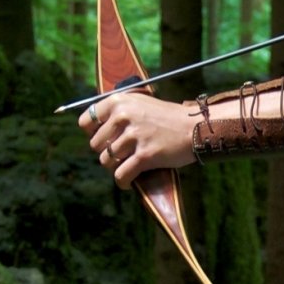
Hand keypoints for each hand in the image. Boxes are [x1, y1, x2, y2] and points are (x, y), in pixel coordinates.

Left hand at [79, 91, 194, 189]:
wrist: (196, 128)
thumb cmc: (169, 118)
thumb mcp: (141, 104)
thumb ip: (119, 113)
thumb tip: (95, 132)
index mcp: (119, 101)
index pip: (86, 121)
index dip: (92, 134)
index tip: (103, 139)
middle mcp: (123, 116)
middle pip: (95, 145)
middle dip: (106, 152)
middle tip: (122, 154)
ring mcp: (134, 136)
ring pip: (106, 161)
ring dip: (116, 167)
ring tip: (128, 165)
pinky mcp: (144, 155)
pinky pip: (121, 175)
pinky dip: (123, 182)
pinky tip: (128, 182)